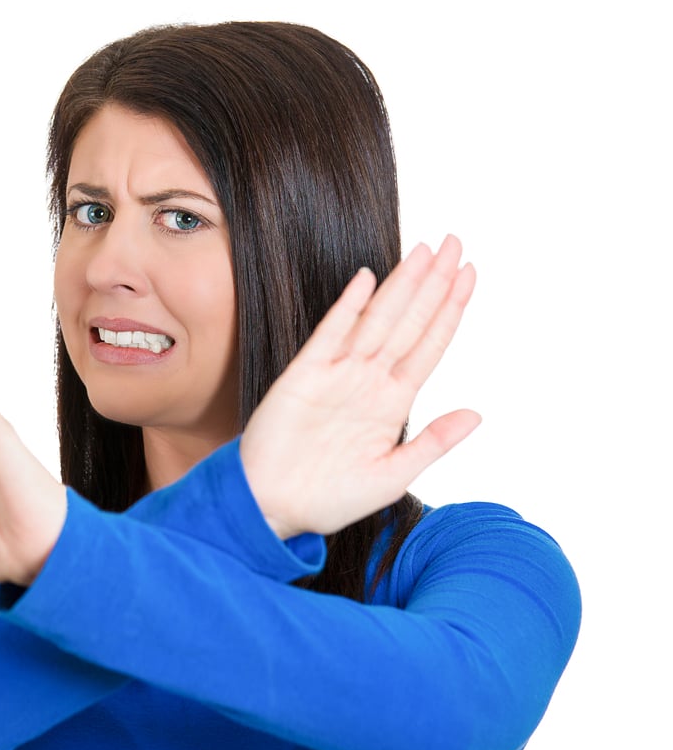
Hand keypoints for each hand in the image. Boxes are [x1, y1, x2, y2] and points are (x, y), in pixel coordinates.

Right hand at [239, 235, 479, 539]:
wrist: (273, 506)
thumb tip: (477, 413)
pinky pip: (331, 333)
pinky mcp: (304, 374)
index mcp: (393, 402)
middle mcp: (369, 380)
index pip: (430, 345)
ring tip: (428, 251)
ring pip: (378, 320)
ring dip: (402, 285)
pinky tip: (367, 279)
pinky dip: (349, 306)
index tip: (471, 275)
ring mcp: (337, 374)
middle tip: (457, 243)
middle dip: (435, 283)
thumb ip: (434, 443)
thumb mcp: (393, 477)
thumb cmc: (330, 498)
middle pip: (410, 322)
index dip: (451, 310)